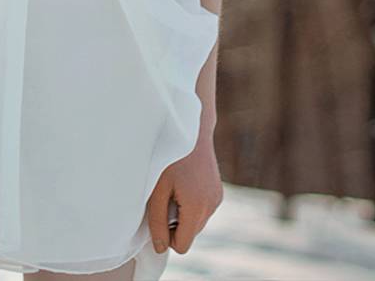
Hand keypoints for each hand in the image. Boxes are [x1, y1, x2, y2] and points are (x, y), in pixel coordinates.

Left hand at [145, 134, 223, 254]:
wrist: (190, 127)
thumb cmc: (169, 156)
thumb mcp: (156, 190)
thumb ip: (156, 222)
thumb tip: (160, 247)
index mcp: (196, 207)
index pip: (182, 245)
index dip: (166, 236)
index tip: (159, 213)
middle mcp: (212, 206)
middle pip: (190, 234)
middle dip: (175, 222)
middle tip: (165, 195)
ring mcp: (217, 198)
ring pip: (196, 223)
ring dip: (183, 213)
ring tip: (175, 187)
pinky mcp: (218, 191)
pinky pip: (202, 210)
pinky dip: (191, 204)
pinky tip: (184, 182)